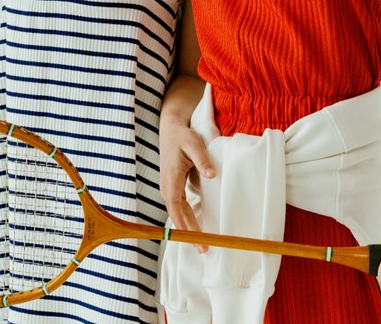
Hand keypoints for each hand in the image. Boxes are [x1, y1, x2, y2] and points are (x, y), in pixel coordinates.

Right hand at [159, 116, 214, 251]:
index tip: (196, 238)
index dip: (185, 224)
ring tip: (201, 245)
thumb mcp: (194, 144)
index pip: (177, 208)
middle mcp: (168, 187)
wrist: (171, 130)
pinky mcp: (174, 187)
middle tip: (203, 250)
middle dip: (189, 234)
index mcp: (171, 179)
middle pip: (177, 216)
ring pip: (178, 214)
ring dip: (188, 229)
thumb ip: (202, 159)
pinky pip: (180, 208)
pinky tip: (196, 228)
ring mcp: (170, 188)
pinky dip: (187, 220)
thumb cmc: (183, 136)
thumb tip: (212, 175)